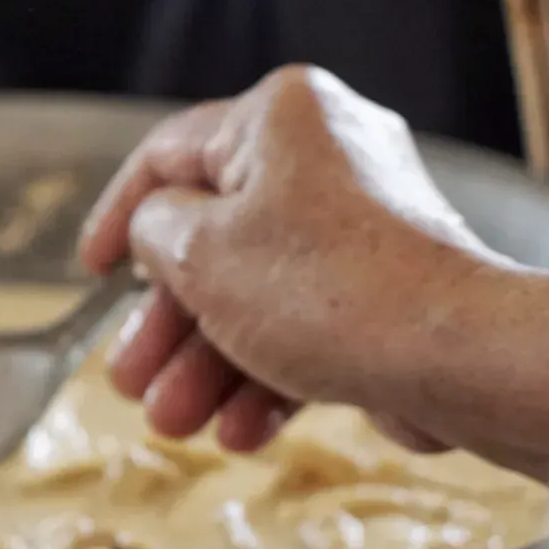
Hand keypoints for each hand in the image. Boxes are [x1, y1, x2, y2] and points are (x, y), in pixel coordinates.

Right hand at [77, 64, 548, 478]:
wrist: (456, 354)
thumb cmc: (325, 287)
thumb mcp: (198, 251)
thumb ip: (152, 229)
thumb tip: (154, 229)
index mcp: (279, 117)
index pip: (166, 154)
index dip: (115, 217)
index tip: (91, 273)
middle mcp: (326, 157)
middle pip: (210, 241)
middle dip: (163, 327)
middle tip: (128, 380)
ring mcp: (363, 227)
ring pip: (254, 295)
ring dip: (205, 366)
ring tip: (175, 424)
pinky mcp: (388, 290)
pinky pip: (306, 325)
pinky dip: (266, 375)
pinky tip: (240, 431)